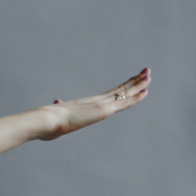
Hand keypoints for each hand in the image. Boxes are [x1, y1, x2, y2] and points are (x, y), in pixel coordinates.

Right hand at [35, 68, 150, 139]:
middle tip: (145, 71)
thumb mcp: (57, 117)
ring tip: (149, 75)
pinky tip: (145, 91)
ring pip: (124, 91)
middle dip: (134, 80)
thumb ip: (59, 110)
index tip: (132, 80)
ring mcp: (100, 104)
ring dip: (138, 83)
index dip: (122, 86)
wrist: (47, 120)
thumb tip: (55, 102)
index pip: (110, 93)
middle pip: (119, 88)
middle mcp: (96, 101)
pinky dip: (135, 97)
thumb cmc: (48, 123)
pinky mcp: (102, 110)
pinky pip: (123, 102)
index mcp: (87, 104)